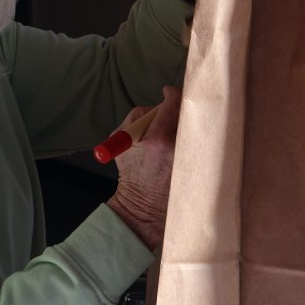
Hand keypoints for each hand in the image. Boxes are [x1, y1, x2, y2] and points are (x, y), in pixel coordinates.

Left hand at [106, 85, 180, 250]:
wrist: (143, 210)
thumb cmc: (172, 190)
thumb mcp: (188, 163)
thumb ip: (186, 135)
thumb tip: (186, 109)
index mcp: (164, 142)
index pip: (171, 104)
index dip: (177, 96)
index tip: (179, 94)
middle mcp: (142, 138)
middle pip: (156, 108)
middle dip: (164, 112)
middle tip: (172, 127)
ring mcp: (125, 140)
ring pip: (141, 114)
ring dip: (150, 120)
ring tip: (158, 139)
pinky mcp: (116, 144)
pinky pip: (130, 125)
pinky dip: (138, 129)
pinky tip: (145, 146)